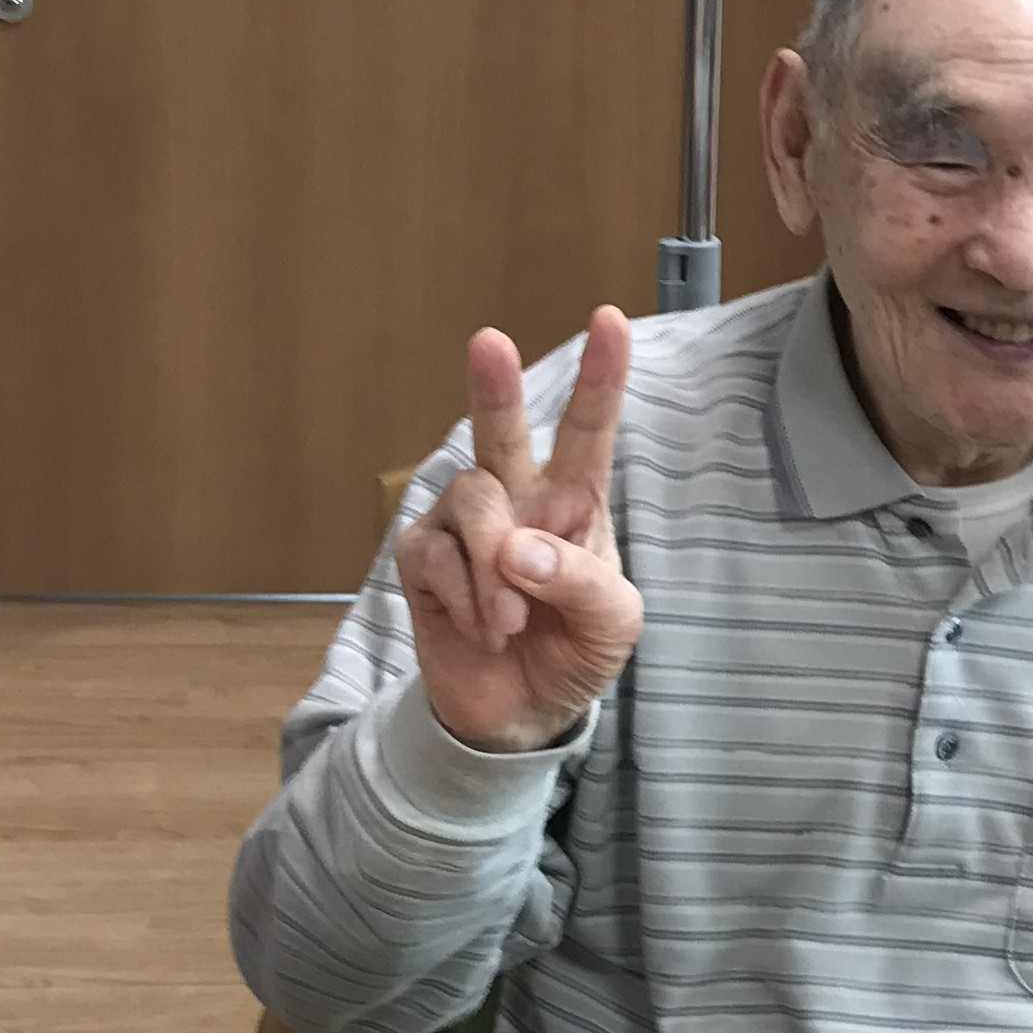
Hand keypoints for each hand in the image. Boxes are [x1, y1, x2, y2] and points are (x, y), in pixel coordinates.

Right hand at [396, 309, 643, 753]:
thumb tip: (518, 548)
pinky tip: (482, 630)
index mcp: (576, 502)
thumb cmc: (574, 650)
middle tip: (489, 341)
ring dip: (495, 571)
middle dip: (495, 386)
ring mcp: (463, 524)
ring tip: (511, 624)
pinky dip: (464, 600)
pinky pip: (434, 557)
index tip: (609, 320)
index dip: (600, 378)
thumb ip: (581, 582)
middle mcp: (518, 498)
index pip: (588, 432)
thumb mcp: (612, 625)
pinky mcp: (421, 557)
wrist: (519, 712)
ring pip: (471, 504)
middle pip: (501, 433)